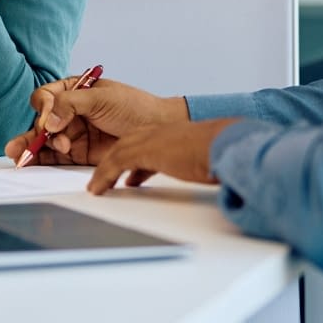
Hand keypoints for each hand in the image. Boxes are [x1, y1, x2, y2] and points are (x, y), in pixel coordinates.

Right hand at [3, 77, 188, 165]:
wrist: (157, 129)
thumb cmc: (134, 106)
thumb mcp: (101, 98)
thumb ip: (71, 104)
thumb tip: (49, 119)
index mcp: (74, 90)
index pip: (47, 97)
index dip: (44, 107)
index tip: (50, 117)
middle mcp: (70, 111)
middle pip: (42, 120)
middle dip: (36, 132)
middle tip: (32, 142)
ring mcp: (73, 133)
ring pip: (44, 140)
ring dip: (32, 146)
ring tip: (21, 156)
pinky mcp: (79, 152)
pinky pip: (55, 156)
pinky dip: (42, 159)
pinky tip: (30, 162)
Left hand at [85, 118, 239, 193]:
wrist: (225, 144)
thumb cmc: (221, 151)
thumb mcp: (203, 159)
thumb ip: (195, 164)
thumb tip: (203, 176)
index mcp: (174, 133)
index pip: (145, 142)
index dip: (134, 158)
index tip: (128, 173)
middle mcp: (159, 132)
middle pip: (126, 144)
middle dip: (114, 160)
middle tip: (104, 177)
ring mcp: (151, 139)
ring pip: (117, 153)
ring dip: (104, 171)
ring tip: (97, 187)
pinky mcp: (145, 151)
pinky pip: (115, 164)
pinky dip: (104, 177)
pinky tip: (98, 189)